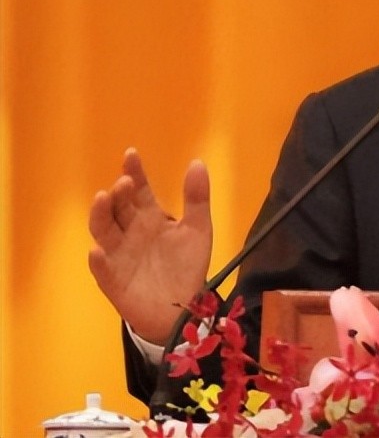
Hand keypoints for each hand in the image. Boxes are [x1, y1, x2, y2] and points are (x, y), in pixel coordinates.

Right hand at [88, 148, 212, 344]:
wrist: (184, 308)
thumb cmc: (186, 265)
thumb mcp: (198, 229)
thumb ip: (197, 198)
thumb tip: (197, 162)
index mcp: (149, 217)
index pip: (138, 190)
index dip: (134, 172)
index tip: (131, 154)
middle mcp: (129, 232)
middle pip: (119, 208)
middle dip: (119, 193)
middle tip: (125, 182)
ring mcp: (119, 255)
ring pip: (103, 232)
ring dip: (100, 215)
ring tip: (103, 198)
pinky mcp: (114, 280)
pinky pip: (102, 270)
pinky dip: (98, 260)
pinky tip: (98, 250)